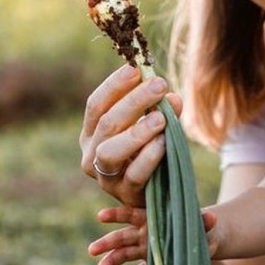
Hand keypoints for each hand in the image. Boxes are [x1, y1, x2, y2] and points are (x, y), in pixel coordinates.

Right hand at [80, 65, 181, 205]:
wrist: (160, 193)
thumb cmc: (150, 152)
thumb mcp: (152, 127)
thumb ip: (161, 111)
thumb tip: (172, 98)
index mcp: (92, 134)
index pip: (96, 105)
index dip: (114, 86)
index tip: (135, 70)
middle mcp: (92, 154)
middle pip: (106, 124)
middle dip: (133, 102)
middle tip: (158, 85)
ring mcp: (106, 177)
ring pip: (110, 151)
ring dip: (136, 131)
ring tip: (160, 118)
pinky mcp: (125, 194)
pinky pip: (134, 175)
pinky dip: (148, 157)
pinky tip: (163, 143)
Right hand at [87, 206, 216, 264]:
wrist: (205, 238)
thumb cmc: (201, 226)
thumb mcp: (203, 223)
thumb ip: (204, 222)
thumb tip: (212, 217)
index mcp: (154, 218)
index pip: (132, 214)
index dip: (117, 215)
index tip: (100, 217)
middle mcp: (146, 233)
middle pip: (123, 237)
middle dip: (108, 242)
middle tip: (93, 250)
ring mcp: (147, 250)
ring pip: (125, 254)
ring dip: (112, 260)